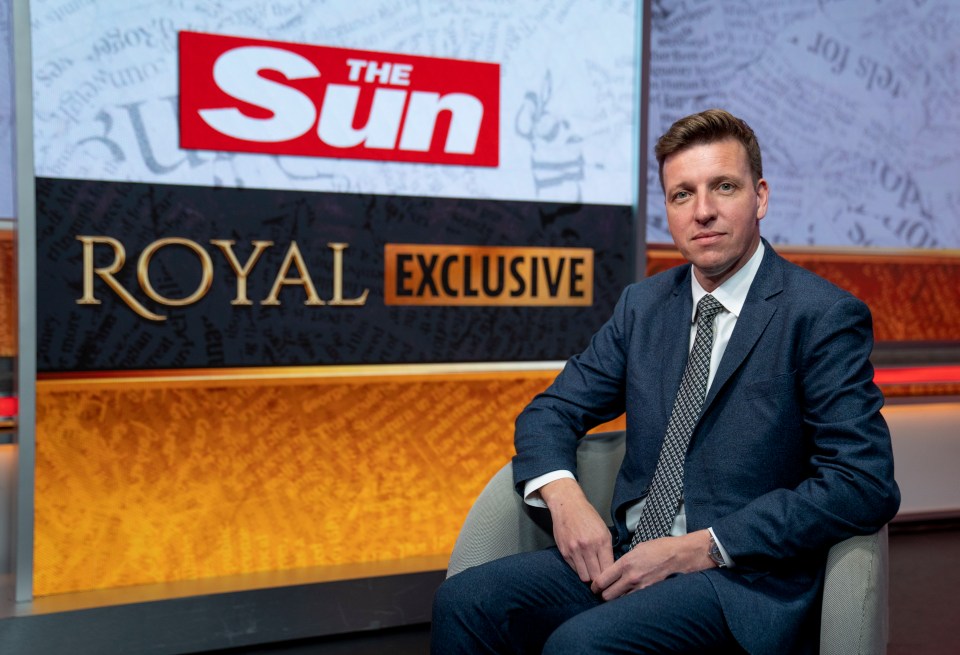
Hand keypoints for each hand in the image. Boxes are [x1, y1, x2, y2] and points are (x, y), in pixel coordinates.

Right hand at [540, 478, 614, 582]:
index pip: (608, 569)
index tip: (610, 579)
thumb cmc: (587, 516)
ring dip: (588, 576)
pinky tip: (581, 563)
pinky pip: (574, 569)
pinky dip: (579, 569)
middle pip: (596, 576)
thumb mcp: (603, 530)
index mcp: (601, 541)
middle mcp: (588, 547)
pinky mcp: (564, 552)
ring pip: (584, 576)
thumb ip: (607, 549)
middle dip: (599, 580)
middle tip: (601, 579)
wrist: (567, 506)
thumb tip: (610, 568)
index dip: (610, 576)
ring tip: (591, 572)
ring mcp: (575, 550)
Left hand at [590, 529, 715, 599]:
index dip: (595, 586)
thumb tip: (615, 569)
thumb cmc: (660, 549)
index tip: (595, 587)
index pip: (601, 581)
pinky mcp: (650, 595)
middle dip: (603, 595)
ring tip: (618, 596)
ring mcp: (641, 589)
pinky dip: (629, 603)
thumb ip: (624, 560)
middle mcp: (631, 578)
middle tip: (604, 593)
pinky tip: (630, 598)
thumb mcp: (637, 548)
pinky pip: (633, 603)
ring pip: (619, 603)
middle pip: (607, 596)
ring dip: (617, 600)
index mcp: (626, 563)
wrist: (681, 556)